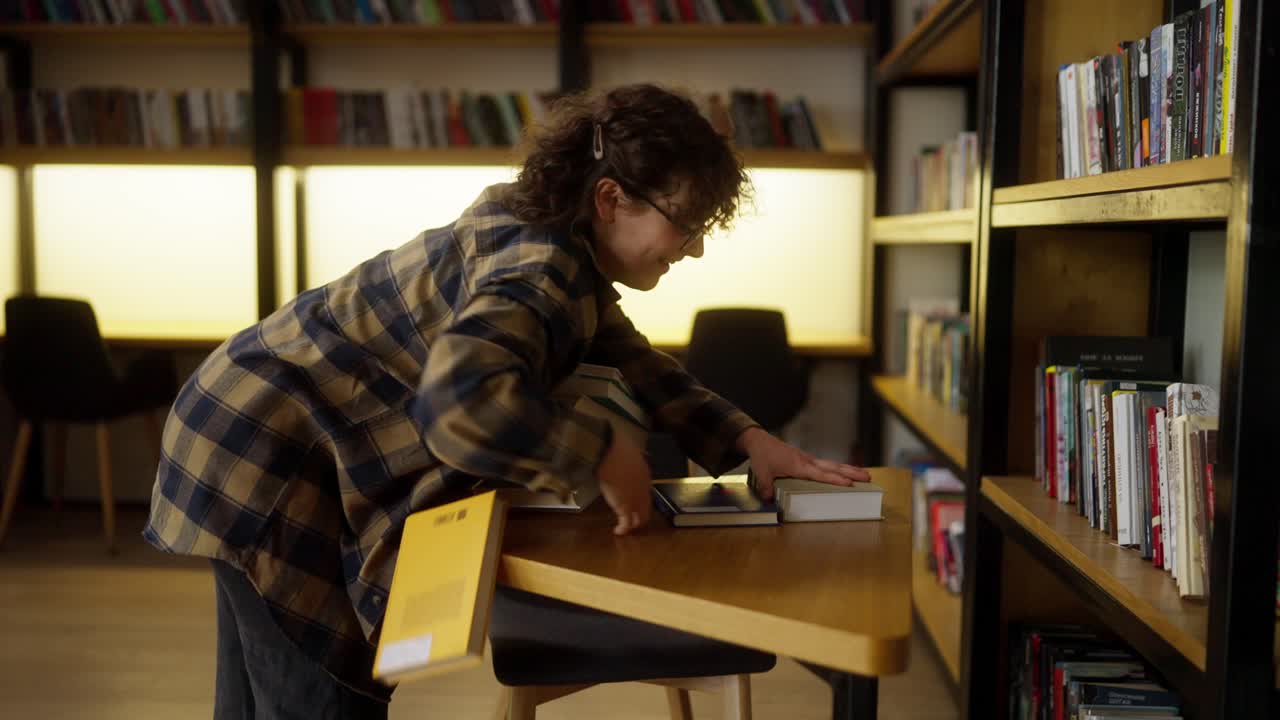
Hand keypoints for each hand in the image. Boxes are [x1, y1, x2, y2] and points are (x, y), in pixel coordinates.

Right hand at [596, 432, 653, 534]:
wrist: (608, 452)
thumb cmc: (612, 446)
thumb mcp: (623, 450)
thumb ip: (624, 456)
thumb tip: (618, 454)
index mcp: (644, 472)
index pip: (645, 490)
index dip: (639, 497)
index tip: (632, 500)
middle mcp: (644, 487)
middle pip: (646, 505)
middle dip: (639, 513)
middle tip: (631, 518)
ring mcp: (635, 498)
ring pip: (640, 516)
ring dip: (633, 523)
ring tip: (626, 527)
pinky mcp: (624, 506)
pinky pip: (627, 522)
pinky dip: (623, 528)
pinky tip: (618, 531)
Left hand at [736, 427, 870, 499]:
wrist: (760, 441)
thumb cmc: (763, 456)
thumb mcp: (761, 473)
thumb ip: (767, 488)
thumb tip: (770, 501)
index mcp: (798, 465)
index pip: (820, 474)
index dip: (835, 479)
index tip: (849, 483)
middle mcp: (807, 461)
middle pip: (833, 467)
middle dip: (851, 472)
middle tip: (868, 477)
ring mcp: (808, 459)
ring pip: (832, 465)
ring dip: (849, 469)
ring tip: (865, 475)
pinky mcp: (807, 460)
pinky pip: (826, 465)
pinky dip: (839, 468)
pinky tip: (846, 472)